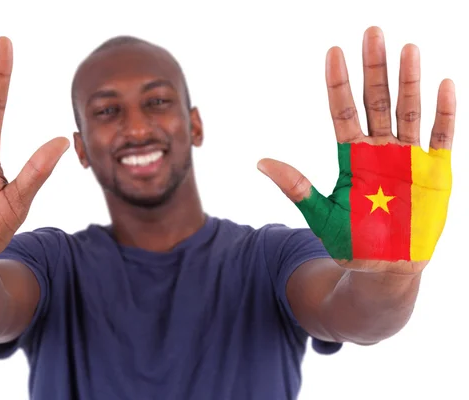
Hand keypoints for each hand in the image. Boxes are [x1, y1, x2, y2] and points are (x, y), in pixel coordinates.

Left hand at [257, 26, 454, 273]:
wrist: (384, 270)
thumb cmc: (351, 242)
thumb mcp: (320, 214)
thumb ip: (295, 187)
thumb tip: (259, 162)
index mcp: (351, 156)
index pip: (342, 111)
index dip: (338, 82)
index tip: (333, 51)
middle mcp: (379, 149)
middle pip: (376, 101)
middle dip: (374, 68)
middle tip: (372, 32)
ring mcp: (408, 157)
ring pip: (409, 111)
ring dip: (409, 81)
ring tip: (407, 49)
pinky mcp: (435, 171)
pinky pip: (440, 136)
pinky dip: (443, 113)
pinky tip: (444, 84)